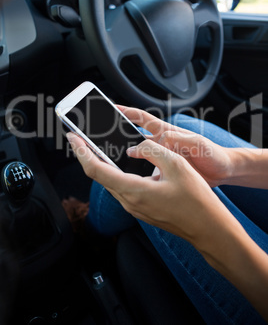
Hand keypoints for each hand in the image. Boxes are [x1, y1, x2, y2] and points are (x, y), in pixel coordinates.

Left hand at [66, 132, 228, 244]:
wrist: (207, 227)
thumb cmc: (196, 200)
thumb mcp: (176, 165)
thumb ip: (151, 151)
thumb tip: (135, 147)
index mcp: (134, 190)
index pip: (96, 169)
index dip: (81, 151)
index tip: (72, 137)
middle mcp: (129, 202)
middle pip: (99, 176)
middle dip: (87, 155)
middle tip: (82, 138)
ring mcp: (134, 208)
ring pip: (109, 182)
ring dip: (99, 164)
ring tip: (95, 148)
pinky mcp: (141, 209)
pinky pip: (120, 188)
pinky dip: (113, 173)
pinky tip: (117, 164)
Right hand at [117, 106, 232, 186]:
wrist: (224, 172)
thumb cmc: (213, 154)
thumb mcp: (196, 143)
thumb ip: (176, 140)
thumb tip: (152, 144)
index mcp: (167, 132)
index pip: (142, 118)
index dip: (126, 111)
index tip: (111, 107)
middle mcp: (161, 144)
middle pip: (135, 136)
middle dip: (118, 134)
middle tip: (102, 136)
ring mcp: (163, 158)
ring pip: (139, 155)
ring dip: (126, 157)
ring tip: (111, 161)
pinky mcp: (165, 171)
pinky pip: (147, 171)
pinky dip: (138, 175)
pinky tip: (132, 181)